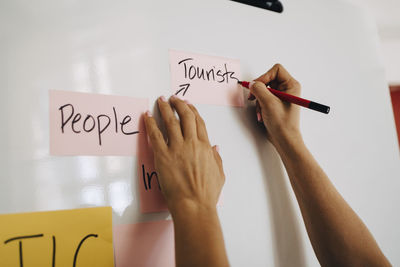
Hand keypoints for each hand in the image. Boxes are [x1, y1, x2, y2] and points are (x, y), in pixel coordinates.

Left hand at [144, 96, 224, 214]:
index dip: (192, 110)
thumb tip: (215, 147)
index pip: (198, 122)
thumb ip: (217, 158)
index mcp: (205, 147)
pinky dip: (151, 123)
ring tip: (161, 100)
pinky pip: (155, 135)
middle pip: (185, 117)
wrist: (194, 205)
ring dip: (165, 109)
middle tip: (173, 98)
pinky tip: (147, 116)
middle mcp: (191, 143)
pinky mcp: (163, 156)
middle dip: (179, 104)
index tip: (188, 105)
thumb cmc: (206, 194)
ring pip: (171, 121)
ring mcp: (177, 148)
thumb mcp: (219, 174)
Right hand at [249, 64, 301, 148]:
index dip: (264, 76)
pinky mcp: (274, 104)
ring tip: (261, 111)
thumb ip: (259, 89)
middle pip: (268, 80)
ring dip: (258, 101)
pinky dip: (259, 106)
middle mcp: (287, 89)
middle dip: (259, 91)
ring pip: (263, 91)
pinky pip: (263, 99)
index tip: (258, 86)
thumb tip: (252, 84)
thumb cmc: (283, 123)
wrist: (284, 139)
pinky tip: (261, 115)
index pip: (276, 70)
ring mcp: (280, 97)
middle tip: (253, 97)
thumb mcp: (269, 102)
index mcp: (291, 85)